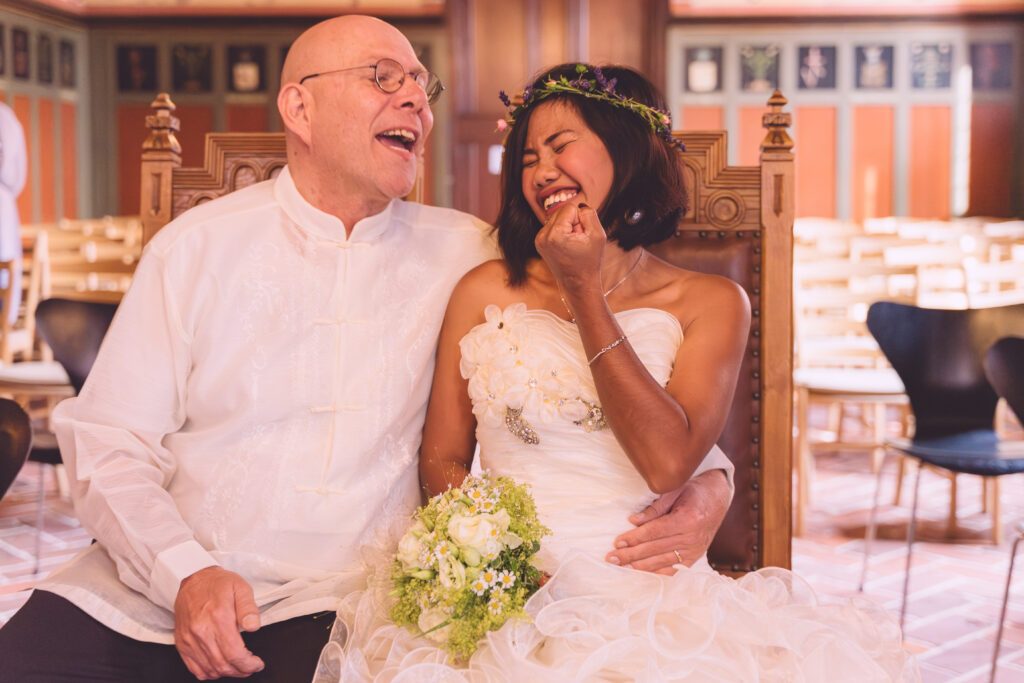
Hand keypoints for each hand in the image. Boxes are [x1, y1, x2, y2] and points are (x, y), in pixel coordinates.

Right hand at [173, 566, 264, 679]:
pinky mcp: (182, 643)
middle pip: (223, 664)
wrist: (193, 579)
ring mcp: (189, 639)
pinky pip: (195, 668)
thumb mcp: (241, 588)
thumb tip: (254, 627)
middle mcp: (201, 631)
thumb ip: (249, 608)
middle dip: (241, 670)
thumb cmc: (218, 584)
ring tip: (239, 667)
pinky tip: (220, 667)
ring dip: (227, 673)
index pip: (234, 653)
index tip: (257, 664)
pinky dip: (209, 673)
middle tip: (251, 667)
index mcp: (218, 618)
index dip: (248, 664)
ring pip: (210, 669)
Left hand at [534, 202, 605, 292]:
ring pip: (557, 217)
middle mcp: (543, 236)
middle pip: (562, 210)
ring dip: (568, 226)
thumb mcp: (598, 234)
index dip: (581, 220)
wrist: (578, 283)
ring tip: (572, 244)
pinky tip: (566, 246)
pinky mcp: (539, 242)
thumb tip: (578, 206)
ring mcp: (539, 239)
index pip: (570, 208)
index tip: (582, 237)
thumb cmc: (590, 261)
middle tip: (577, 241)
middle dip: (573, 222)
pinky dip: (562, 231)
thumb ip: (589, 214)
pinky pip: (553, 225)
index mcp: (555, 234)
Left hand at [605, 469, 730, 574]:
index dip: (635, 538)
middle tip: (612, 559)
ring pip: (663, 562)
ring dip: (640, 566)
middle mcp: (692, 538)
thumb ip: (655, 507)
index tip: (617, 542)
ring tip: (622, 567)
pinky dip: (658, 572)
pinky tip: (642, 573)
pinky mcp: (696, 556)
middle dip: (631, 555)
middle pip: (656, 549)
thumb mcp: (675, 490)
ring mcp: (695, 550)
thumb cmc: (694, 489)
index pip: (655, 532)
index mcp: (688, 519)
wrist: (719, 497)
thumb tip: (633, 521)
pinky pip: (675, 568)